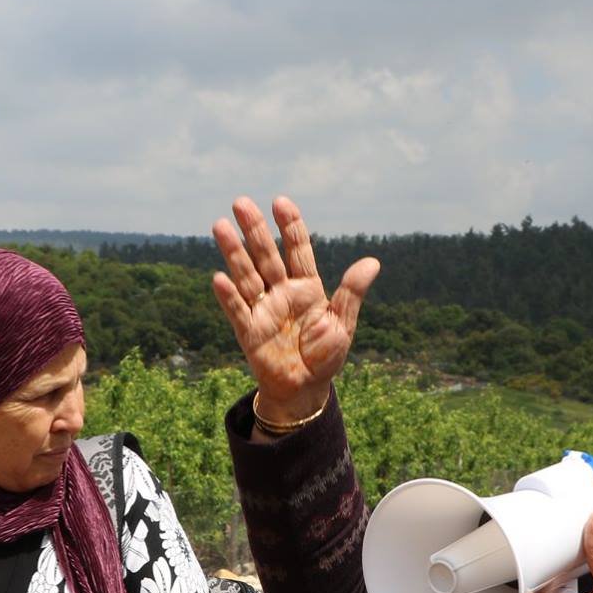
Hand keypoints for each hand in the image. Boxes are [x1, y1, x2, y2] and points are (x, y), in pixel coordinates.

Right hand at [210, 196, 378, 425]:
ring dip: (234, 252)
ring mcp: (263, 310)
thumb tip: (373, 261)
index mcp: (307, 288)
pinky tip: (219, 278)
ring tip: (219, 226)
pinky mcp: (249, 332)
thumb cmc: (324, 356)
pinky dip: (229, 296)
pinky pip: (237, 310)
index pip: (297, 250)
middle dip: (254, 229)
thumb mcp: (342, 323)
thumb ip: (351, 292)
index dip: (289, 226)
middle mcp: (281, 293)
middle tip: (241, 202)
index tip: (280, 202)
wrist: (305, 389)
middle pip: (265, 255)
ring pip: (246, 275)